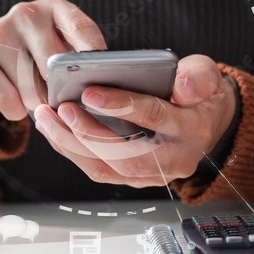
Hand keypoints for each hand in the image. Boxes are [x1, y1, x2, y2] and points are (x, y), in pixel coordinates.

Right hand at [0, 0, 106, 120]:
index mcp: (55, 8)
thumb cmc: (38, 58)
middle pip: (53, 63)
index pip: (80, 27)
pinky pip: (8, 100)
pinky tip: (15, 103)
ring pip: (31, 88)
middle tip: (63, 101)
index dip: (92, 51)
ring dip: (38, 103)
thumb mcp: (62, 47)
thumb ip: (79, 60)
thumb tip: (99, 87)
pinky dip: (16, 111)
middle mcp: (26, 13)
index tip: (101, 73)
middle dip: (61, 90)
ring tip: (37, 99)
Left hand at [33, 54, 236, 187]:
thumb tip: (183, 86)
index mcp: (193, 129)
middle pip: (124, 155)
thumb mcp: (207, 75)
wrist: (206, 122)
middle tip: (60, 108)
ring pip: (105, 169)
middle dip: (86, 133)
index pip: (155, 118)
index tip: (90, 93)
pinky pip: (98, 170)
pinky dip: (72, 150)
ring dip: (71, 144)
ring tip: (47, 117)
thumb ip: (198, 76)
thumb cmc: (200, 94)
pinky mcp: (134, 178)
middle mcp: (174, 159)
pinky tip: (54, 129)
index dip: (122, 106)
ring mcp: (153, 174)